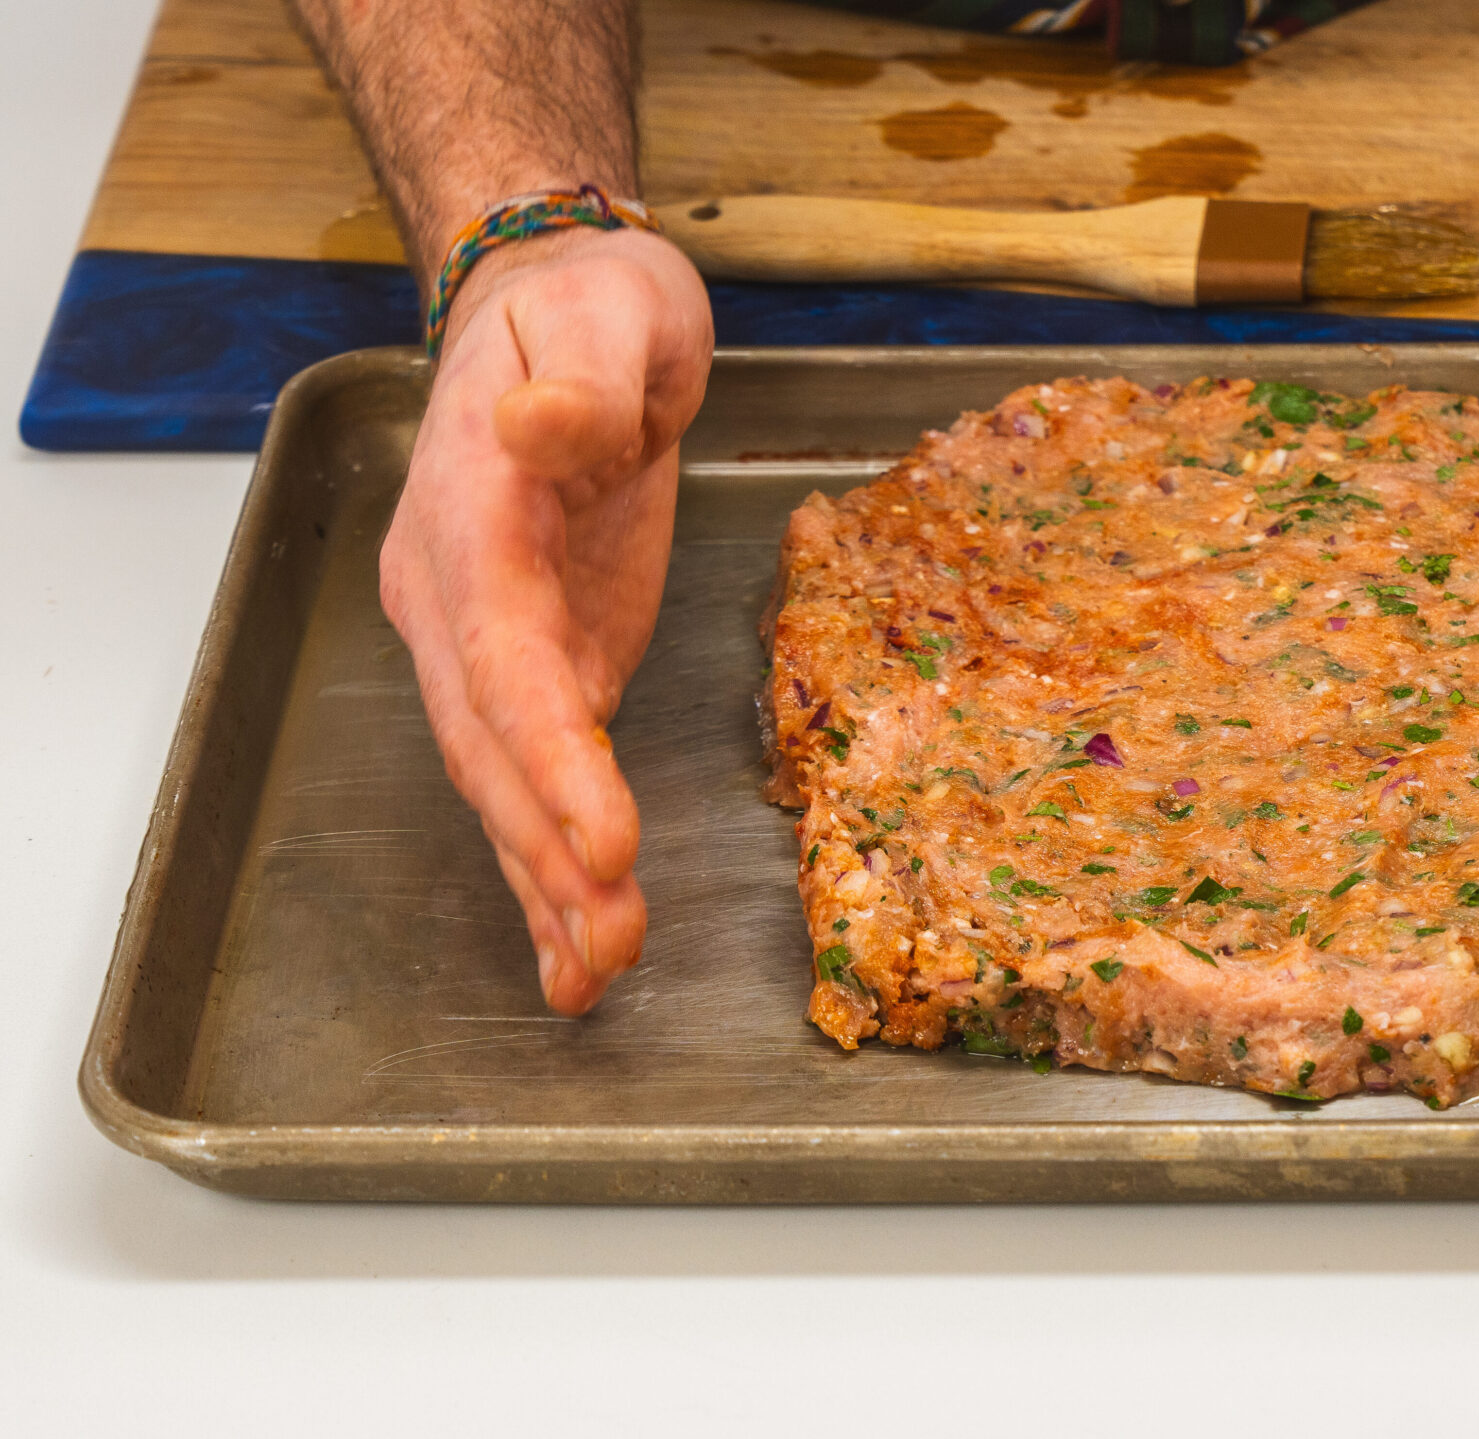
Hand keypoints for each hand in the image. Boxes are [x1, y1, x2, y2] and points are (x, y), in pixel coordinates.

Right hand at [380, 224, 713, 1011]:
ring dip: (544, 883)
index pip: (504, 655)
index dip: (549, 753)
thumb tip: (542, 431)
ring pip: (501, 781)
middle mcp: (456, 595)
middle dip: (547, 849)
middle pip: (491, 742)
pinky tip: (579, 954)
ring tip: (594, 976)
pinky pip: (533, 779)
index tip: (604, 838)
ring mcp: (486, 640)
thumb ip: (581, 383)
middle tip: (612, 940)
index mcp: (473, 514)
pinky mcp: (537, 664)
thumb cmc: (587, 310)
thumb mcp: (606, 315)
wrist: (555, 309)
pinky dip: (551, 869)